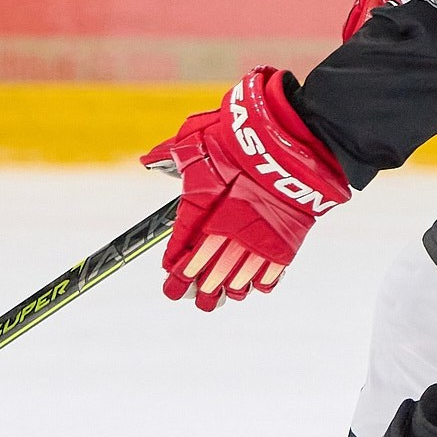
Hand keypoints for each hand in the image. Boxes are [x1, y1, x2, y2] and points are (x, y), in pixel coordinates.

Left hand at [139, 68, 349, 311]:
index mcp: (203, 212)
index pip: (181, 249)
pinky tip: (253, 284)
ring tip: (221, 296)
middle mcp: (227, 233)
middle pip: (207, 276)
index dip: (175, 267)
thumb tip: (150, 160)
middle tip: (191, 298)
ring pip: (237, 283)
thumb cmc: (239, 139)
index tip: (170, 275)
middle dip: (197, 291)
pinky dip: (259, 284)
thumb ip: (172, 155)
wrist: (287, 142)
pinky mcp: (285, 246)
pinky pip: (269, 278)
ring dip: (226, 292)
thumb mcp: (197, 141)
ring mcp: (257, 243)